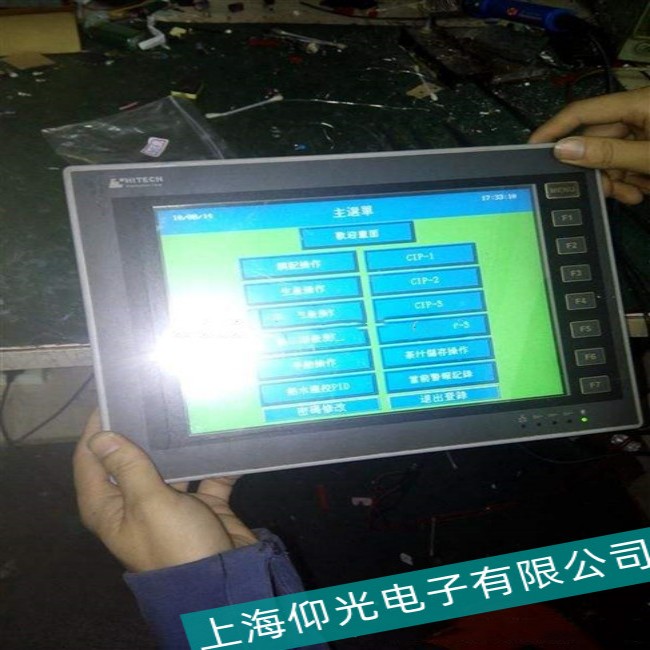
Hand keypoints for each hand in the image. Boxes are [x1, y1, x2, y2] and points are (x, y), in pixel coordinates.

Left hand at [73, 411, 256, 572]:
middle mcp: (136, 503)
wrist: (225, 580)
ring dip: (180, 445)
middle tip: (155, 395)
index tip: (112, 398)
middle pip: (132, 459)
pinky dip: (217, 460)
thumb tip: (100, 436)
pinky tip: (224, 435)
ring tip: (188, 408)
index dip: (97, 430)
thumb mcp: (148, 502)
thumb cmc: (176, 543)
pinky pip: (209, 474)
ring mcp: (171, 503)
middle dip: (142, 431)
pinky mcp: (203, 504)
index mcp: (110, 507)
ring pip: (171, 464)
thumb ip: (128, 466)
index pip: (91, 460)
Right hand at [529, 87, 649, 204]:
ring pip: (613, 156)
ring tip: (630, 194)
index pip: (584, 112)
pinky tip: (641, 190)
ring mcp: (648, 129)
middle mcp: (639, 112)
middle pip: (599, 140)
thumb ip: (607, 154)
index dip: (555, 129)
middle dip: (597, 169)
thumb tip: (563, 150)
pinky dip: (631, 178)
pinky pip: (630, 161)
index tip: (532, 148)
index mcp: (639, 103)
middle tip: (601, 191)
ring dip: (617, 179)